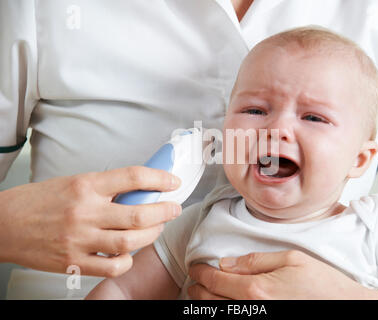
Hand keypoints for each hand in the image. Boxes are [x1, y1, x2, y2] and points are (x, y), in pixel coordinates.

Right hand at [0, 166, 180, 276]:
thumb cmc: (38, 201)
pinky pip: (112, 267)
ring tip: (156, 228)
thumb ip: (106, 188)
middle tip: (173, 208)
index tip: (172, 182)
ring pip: (130, 242)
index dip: (159, 178)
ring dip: (151, 235)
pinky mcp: (73, 262)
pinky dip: (127, 261)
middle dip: (164, 211)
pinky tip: (129, 253)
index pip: (133, 177)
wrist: (4, 223)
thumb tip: (140, 192)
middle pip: (138, 214)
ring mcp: (79, 239)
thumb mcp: (74, 183)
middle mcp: (85, 212)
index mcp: (85, 185)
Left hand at [188, 250, 368, 299]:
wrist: (345, 306)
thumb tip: (228, 263)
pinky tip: (223, 305)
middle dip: (198, 289)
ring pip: (220, 314)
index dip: (201, 272)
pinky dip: (223, 311)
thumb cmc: (322, 283)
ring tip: (202, 294)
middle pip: (212, 301)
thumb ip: (255, 260)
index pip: (216, 280)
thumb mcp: (290, 259)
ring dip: (206, 304)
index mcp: (257, 289)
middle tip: (194, 281)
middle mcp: (253, 310)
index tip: (196, 267)